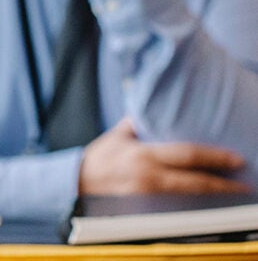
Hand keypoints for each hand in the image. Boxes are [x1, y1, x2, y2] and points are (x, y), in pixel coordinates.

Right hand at [79, 118, 250, 194]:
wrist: (76, 182)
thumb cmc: (98, 157)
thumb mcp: (118, 135)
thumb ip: (138, 122)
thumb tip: (156, 107)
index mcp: (143, 155)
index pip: (186, 155)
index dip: (214, 157)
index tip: (236, 159)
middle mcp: (148, 177)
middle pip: (194, 182)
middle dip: (223, 184)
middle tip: (244, 184)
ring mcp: (146, 197)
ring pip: (188, 199)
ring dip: (212, 197)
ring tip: (232, 195)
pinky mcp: (143, 210)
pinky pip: (174, 209)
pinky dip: (192, 207)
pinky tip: (206, 205)